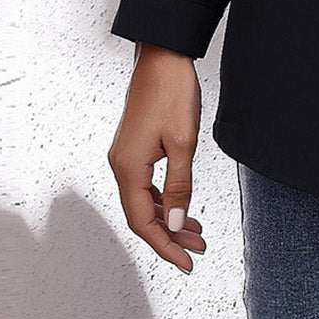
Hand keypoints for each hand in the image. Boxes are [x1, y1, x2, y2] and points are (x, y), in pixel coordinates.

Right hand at [108, 42, 206, 273]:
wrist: (162, 56)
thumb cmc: (173, 93)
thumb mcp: (184, 142)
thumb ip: (179, 185)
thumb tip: (173, 223)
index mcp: (128, 168)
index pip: (142, 221)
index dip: (164, 246)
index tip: (186, 263)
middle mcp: (121, 166)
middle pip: (141, 215)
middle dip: (169, 235)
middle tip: (198, 249)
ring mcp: (125, 156)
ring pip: (144, 200)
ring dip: (167, 217)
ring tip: (195, 231)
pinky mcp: (133, 147)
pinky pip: (145, 184)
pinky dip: (162, 198)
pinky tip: (179, 204)